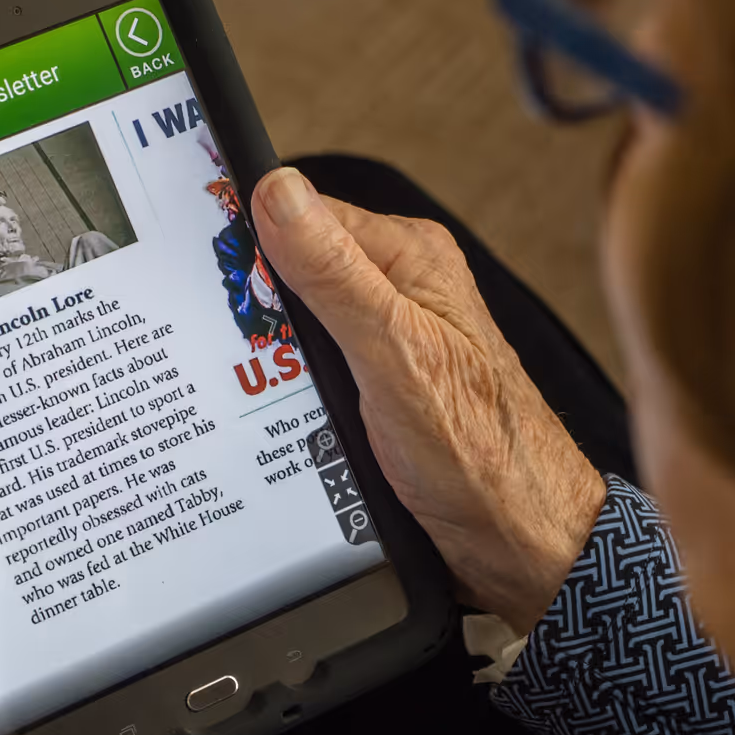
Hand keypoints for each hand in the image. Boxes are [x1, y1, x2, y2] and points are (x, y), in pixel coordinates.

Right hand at [252, 167, 605, 630]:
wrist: (519, 541)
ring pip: (299, 332)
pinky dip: (290, 396)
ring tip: (259, 391)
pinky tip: (280, 418)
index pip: (302, 215)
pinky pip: (315, 376)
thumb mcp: (394, 352)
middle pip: (294, 275)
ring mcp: (391, 345)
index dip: (251, 245)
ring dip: (270, 361)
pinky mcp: (381, 393)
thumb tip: (279, 193)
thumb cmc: (482, 453)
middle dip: (258, 311)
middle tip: (239, 351)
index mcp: (410, 259)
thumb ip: (336, 273)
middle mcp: (403, 293)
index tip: (216, 281)